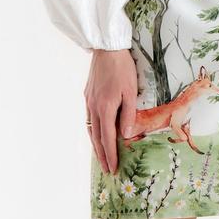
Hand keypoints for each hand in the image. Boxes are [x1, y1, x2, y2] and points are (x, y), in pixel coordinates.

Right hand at [83, 49, 137, 174]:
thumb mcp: (131, 91)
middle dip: (102, 155)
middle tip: (106, 169)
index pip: (107, 138)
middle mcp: (93, 107)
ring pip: (90, 129)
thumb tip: (125, 135)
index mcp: (105, 108)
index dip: (110, 155)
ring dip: (95, 145)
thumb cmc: (123, 68)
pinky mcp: (87, 95)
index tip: (113, 168)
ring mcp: (88, 101)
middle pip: (96, 138)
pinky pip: (89, 118)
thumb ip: (128, 114)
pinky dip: (92, 130)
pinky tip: (96, 133)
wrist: (107, 49)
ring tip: (101, 157)